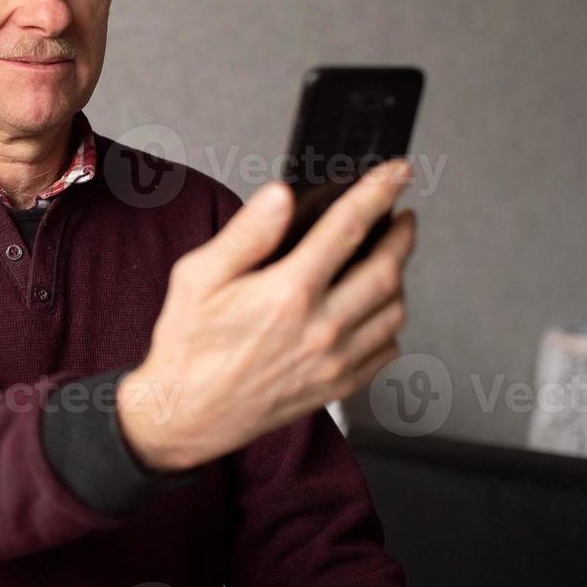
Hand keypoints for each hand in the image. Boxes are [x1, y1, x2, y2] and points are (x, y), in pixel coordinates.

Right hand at [117, 159, 417, 471]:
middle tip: (402, 218)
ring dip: (398, 279)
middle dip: (401, 235)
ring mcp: (334, 361)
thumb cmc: (187, 345)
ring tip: (388, 260)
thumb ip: (245, 233)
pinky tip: (372, 310)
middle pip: (387, 270)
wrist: (184, 413)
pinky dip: (388, 323)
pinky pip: (385, 349)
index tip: (396, 173)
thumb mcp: (198, 277)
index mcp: (288, 292)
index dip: (378, 192)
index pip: (348, 228)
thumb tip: (281, 196)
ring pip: (393, 311)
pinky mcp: (337, 387)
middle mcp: (320, 328)